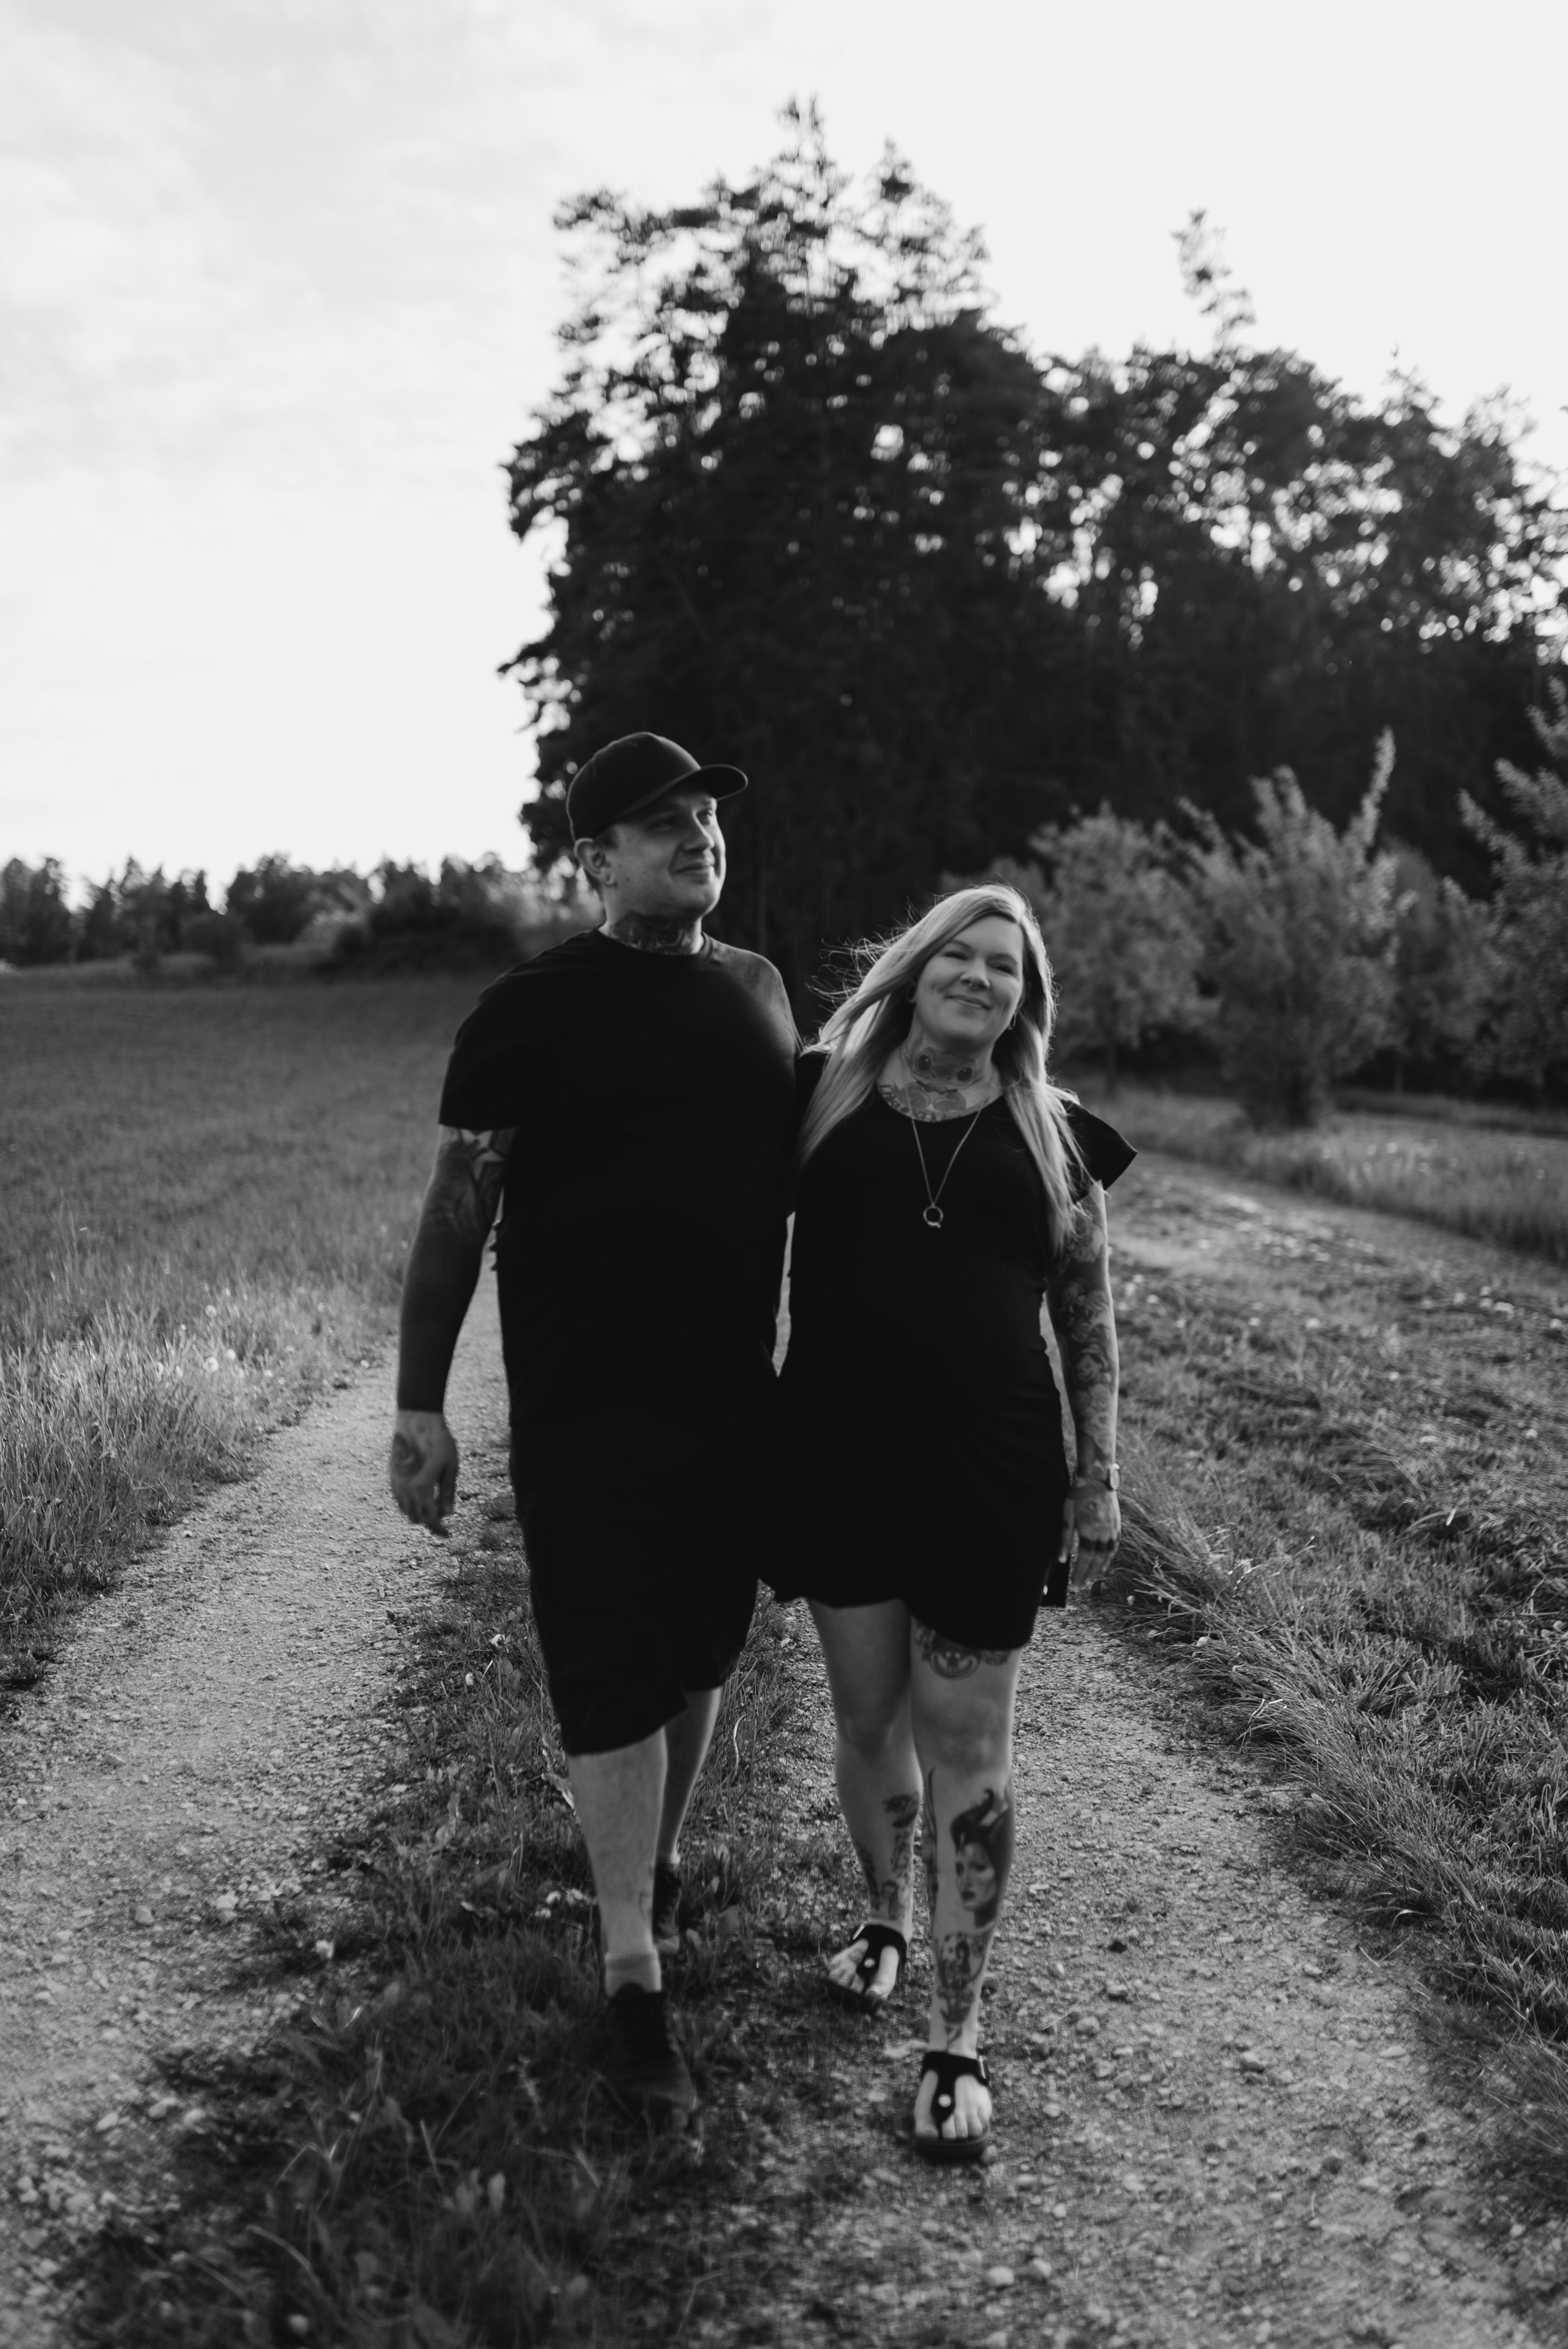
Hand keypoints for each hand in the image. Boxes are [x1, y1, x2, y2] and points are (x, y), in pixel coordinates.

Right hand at [389, 1410, 458, 1534]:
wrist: (416, 1422)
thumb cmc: (438, 1442)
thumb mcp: (450, 1467)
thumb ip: (447, 1492)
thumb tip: (447, 1514)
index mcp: (421, 1489)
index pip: (430, 1520)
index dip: (439, 1530)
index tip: (448, 1534)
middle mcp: (405, 1490)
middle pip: (417, 1518)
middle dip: (430, 1521)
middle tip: (443, 1514)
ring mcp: (396, 1483)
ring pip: (406, 1511)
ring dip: (419, 1513)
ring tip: (434, 1504)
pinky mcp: (392, 1476)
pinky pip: (399, 1499)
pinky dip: (410, 1504)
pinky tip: (421, 1495)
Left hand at [1061, 1477, 1121, 1589]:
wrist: (1098, 1479)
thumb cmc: (1078, 1496)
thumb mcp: (1067, 1515)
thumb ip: (1064, 1538)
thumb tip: (1062, 1560)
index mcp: (1090, 1532)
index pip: (1085, 1560)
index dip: (1080, 1574)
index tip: (1075, 1585)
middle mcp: (1104, 1534)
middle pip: (1097, 1561)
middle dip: (1088, 1575)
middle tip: (1081, 1586)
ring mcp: (1112, 1530)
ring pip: (1107, 1556)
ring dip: (1099, 1569)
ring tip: (1092, 1578)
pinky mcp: (1117, 1525)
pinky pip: (1115, 1546)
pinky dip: (1109, 1557)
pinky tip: (1105, 1562)